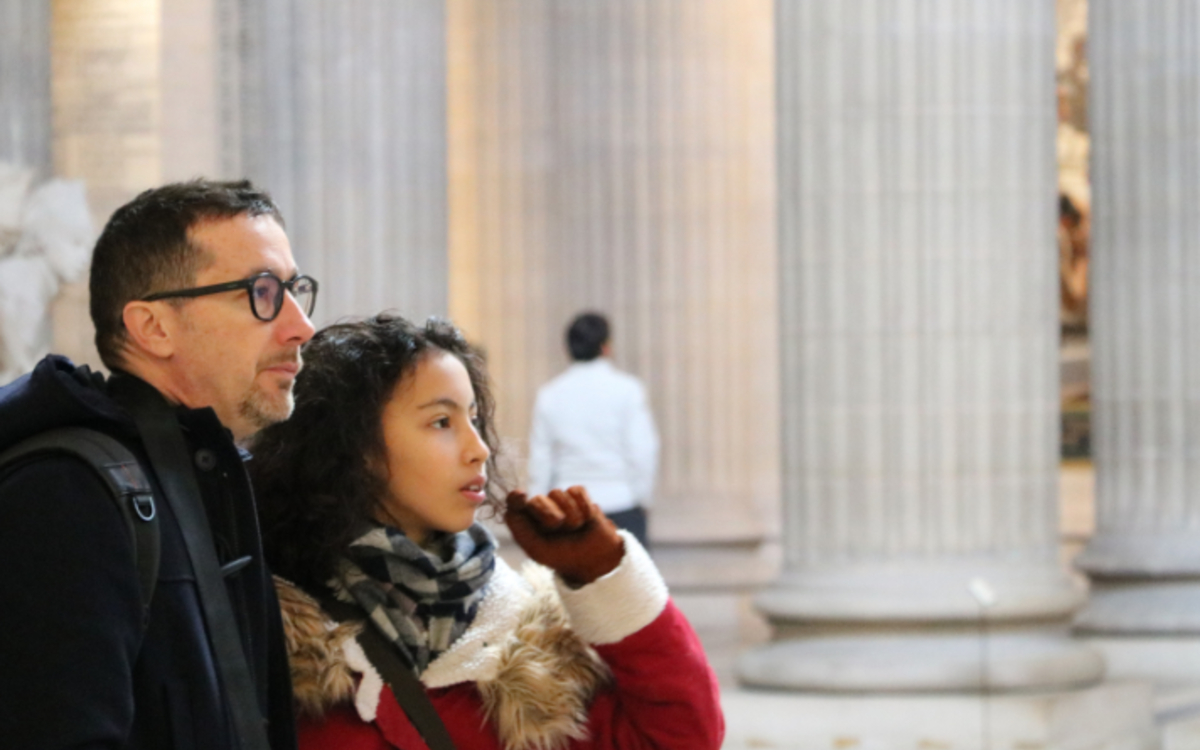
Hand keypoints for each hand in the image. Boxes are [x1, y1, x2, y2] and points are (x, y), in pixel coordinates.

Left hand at [504, 486, 624, 586]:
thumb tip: (511, 508)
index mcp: (526, 521)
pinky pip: (576, 491)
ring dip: (570, 514)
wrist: (595, 558)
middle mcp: (540, 508)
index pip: (514, 503)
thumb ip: (521, 530)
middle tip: (559, 526)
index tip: (520, 495)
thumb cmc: (563, 555)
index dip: (515, 497)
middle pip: (537, 499)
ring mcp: (559, 500)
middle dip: (549, 512)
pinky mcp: (577, 495)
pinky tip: (587, 518)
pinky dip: (583, 506)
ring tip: (575, 527)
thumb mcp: (538, 550)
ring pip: (557, 493)